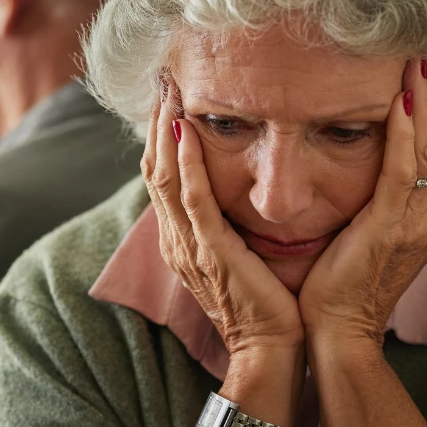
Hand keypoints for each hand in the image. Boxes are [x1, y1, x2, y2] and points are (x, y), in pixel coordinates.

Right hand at [141, 76, 304, 356]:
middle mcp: (177, 240)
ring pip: (165, 179)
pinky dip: (186, 165)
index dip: (161, 133)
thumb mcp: (239, 256)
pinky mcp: (211, 253)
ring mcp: (190, 247)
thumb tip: (240, 190)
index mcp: (182, 240)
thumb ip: (229, 223)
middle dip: (156, 122)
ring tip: (167, 90)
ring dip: (164, 131)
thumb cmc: (265, 304)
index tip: (169, 94)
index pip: (162, 176)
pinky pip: (192, 202)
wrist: (272, 348)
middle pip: (154, 169)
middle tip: (162, 77)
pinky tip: (185, 132)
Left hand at [299, 58, 426, 344]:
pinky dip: (405, 134)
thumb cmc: (340, 284)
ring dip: (425, 102)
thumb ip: (376, 199)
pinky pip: (404, 172)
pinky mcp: (392, 229)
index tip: (425, 70)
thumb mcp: (366, 234)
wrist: (338, 332)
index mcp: (424, 216)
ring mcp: (417, 224)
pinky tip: (400, 101)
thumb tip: (364, 163)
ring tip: (417, 61)